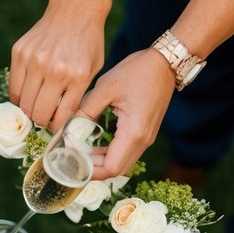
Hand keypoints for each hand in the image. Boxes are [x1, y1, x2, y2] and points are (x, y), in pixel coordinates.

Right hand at [9, 0, 111, 129]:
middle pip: (38, 113)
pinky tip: (27, 94)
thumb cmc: (87, 41)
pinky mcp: (19, 53)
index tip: (56, 127)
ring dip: (28, 110)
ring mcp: (34, 61)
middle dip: (41, 121)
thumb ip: (78, 95)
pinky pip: (14, 86)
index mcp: (76, 76)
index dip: (57, 127)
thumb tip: (61, 121)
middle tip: (44, 119)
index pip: (61, 116)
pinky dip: (19, 96)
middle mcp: (54, 69)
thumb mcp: (93, 70)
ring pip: (23, 103)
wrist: (75, 8)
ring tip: (35, 106)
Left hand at [78, 49, 176, 178]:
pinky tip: (93, 144)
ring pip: (120, 164)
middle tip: (71, 157)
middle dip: (92, 168)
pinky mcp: (145, 134)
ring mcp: (146, 139)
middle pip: (115, 170)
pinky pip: (125, 153)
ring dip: (99, 162)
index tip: (71, 159)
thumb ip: (85, 112)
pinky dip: (108, 154)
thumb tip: (68, 132)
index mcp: (134, 132)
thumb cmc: (137, 71)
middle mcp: (143, 141)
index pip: (110, 168)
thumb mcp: (104, 88)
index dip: (89, 169)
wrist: (165, 62)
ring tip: (79, 151)